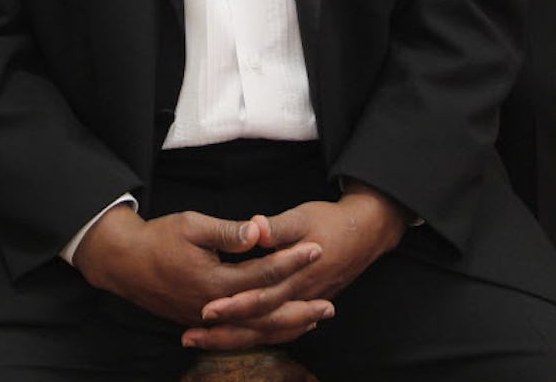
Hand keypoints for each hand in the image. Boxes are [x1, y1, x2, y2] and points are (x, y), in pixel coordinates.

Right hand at [74, 205, 326, 342]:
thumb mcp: (193, 225)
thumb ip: (229, 232)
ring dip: (287, 325)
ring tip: (315, 318)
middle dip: (299, 306)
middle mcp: (215, 307)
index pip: (263, 272)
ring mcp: (208, 319)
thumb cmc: (160, 238)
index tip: (317, 248)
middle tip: (330, 303)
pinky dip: (264, 331)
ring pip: (255, 329)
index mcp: (216, 282)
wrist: (125, 263)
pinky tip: (280, 326)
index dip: (292, 260)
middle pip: (266, 312)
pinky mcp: (202, 321)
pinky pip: (240, 333)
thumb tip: (260, 231)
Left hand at [183, 184, 408, 351]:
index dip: (232, 305)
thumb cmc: (330, 221)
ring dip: (234, 338)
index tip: (206, 309)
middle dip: (224, 331)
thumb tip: (254, 228)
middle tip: (191, 335)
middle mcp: (298, 298)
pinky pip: (278, 331)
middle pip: (258, 324)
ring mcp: (303, 306)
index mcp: (296, 277)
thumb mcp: (303, 216)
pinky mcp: (304, 306)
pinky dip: (255, 338)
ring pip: (266, 333)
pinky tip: (236, 338)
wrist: (365, 233)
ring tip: (202, 340)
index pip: (259, 297)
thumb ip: (278, 227)